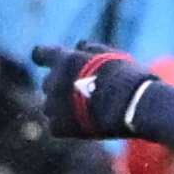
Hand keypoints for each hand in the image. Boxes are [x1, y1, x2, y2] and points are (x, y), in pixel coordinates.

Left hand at [34, 42, 156, 139]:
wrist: (133, 107)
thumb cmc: (128, 79)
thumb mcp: (112, 56)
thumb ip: (91, 49)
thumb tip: (79, 46)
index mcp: (64, 60)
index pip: (40, 54)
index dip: (44, 57)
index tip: (47, 61)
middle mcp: (52, 80)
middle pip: (49, 82)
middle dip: (63, 86)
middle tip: (85, 94)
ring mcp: (52, 105)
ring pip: (50, 105)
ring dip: (63, 107)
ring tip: (87, 113)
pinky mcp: (57, 127)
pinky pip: (56, 125)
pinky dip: (67, 126)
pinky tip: (86, 125)